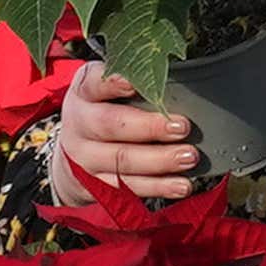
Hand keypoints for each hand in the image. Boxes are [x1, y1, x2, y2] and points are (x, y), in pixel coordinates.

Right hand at [49, 60, 202, 207]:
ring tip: (189, 157)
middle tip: (182, 127)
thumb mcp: (107, 89)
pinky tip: (181, 185)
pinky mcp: (96, 184)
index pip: (93, 84)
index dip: (113, 83)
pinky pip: (129, 188)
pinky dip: (158, 187)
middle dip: (149, 127)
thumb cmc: (104, 108)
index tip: (135, 83)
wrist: (76, 149)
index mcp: (83, 92)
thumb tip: (182, 77)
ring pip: (121, 160)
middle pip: (110, 125)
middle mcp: (79, 123)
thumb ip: (135, 81)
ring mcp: (85, 157)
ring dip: (159, 160)